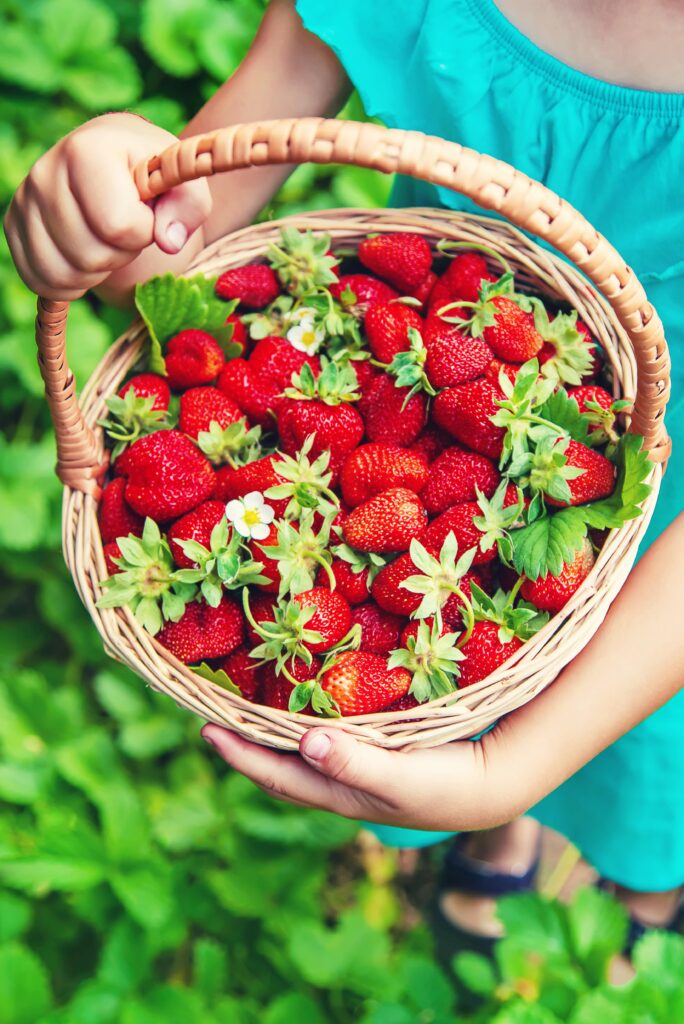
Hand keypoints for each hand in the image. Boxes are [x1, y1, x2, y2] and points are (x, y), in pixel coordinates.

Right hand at [4, 112, 211, 299]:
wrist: (112, 158)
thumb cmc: (150, 173)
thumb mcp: (182, 182)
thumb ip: (189, 207)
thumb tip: (169, 241)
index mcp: (87, 150)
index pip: (118, 225)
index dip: (143, 231)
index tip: (145, 210)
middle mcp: (45, 172)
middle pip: (90, 255)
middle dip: (121, 253)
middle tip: (125, 229)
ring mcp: (23, 201)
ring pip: (63, 274)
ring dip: (96, 271)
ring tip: (105, 241)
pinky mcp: (14, 227)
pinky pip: (41, 281)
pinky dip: (70, 283)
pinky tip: (84, 259)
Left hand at [201, 723, 517, 831]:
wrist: (490, 786)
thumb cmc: (444, 785)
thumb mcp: (400, 775)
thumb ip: (355, 761)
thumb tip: (304, 742)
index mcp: (337, 792)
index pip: (276, 775)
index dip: (239, 754)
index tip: (205, 728)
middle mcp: (340, 781)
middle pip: (280, 764)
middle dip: (246, 741)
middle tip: (215, 709)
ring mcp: (357, 767)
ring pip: (301, 750)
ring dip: (272, 730)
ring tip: (248, 702)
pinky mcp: (377, 750)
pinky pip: (328, 735)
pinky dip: (306, 720)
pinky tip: (306, 699)